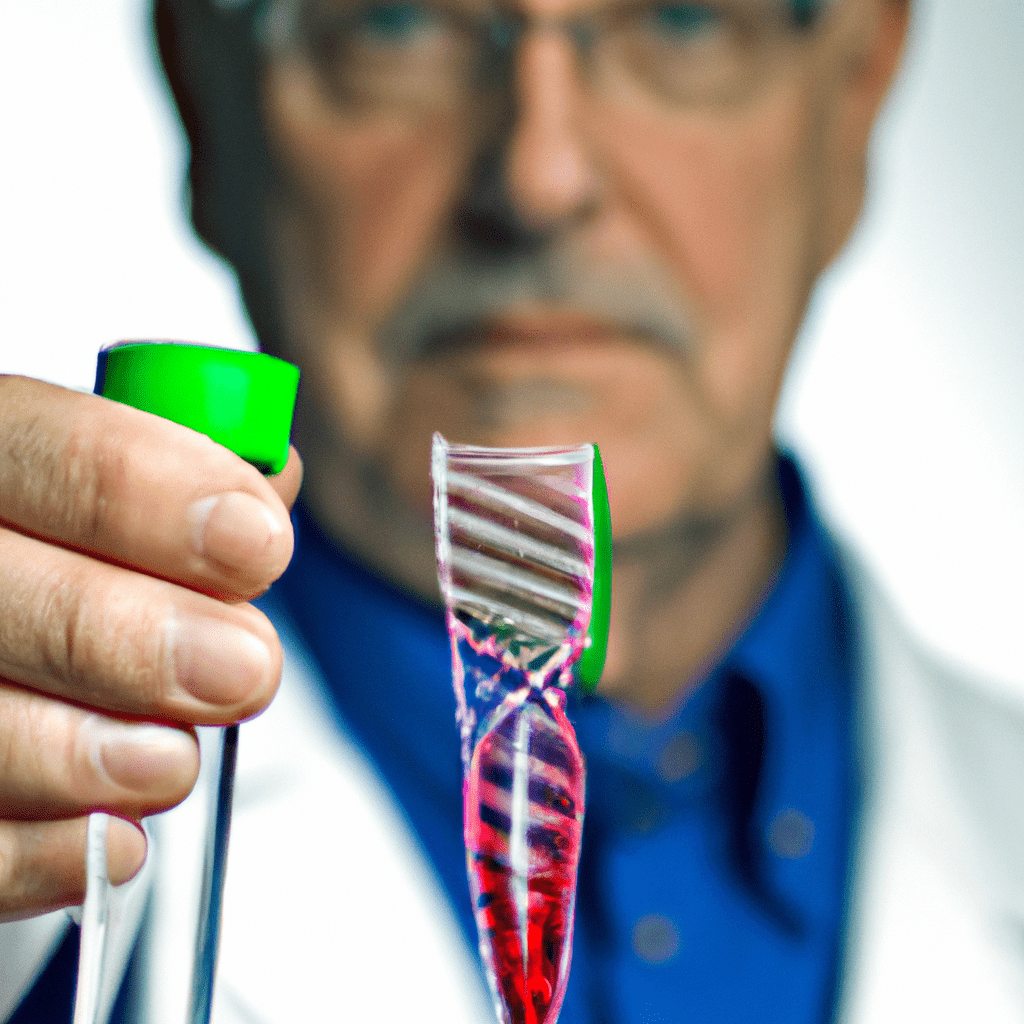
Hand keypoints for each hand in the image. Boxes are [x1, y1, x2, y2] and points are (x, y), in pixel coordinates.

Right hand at [0, 375, 301, 920]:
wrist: (33, 624)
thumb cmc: (96, 547)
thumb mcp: (141, 478)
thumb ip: (199, 469)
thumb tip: (265, 487)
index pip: (40, 448)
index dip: (147, 491)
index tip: (258, 539)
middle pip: (0, 592)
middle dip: (135, 638)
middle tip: (247, 667)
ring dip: (84, 752)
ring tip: (173, 762)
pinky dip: (37, 853)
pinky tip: (115, 838)